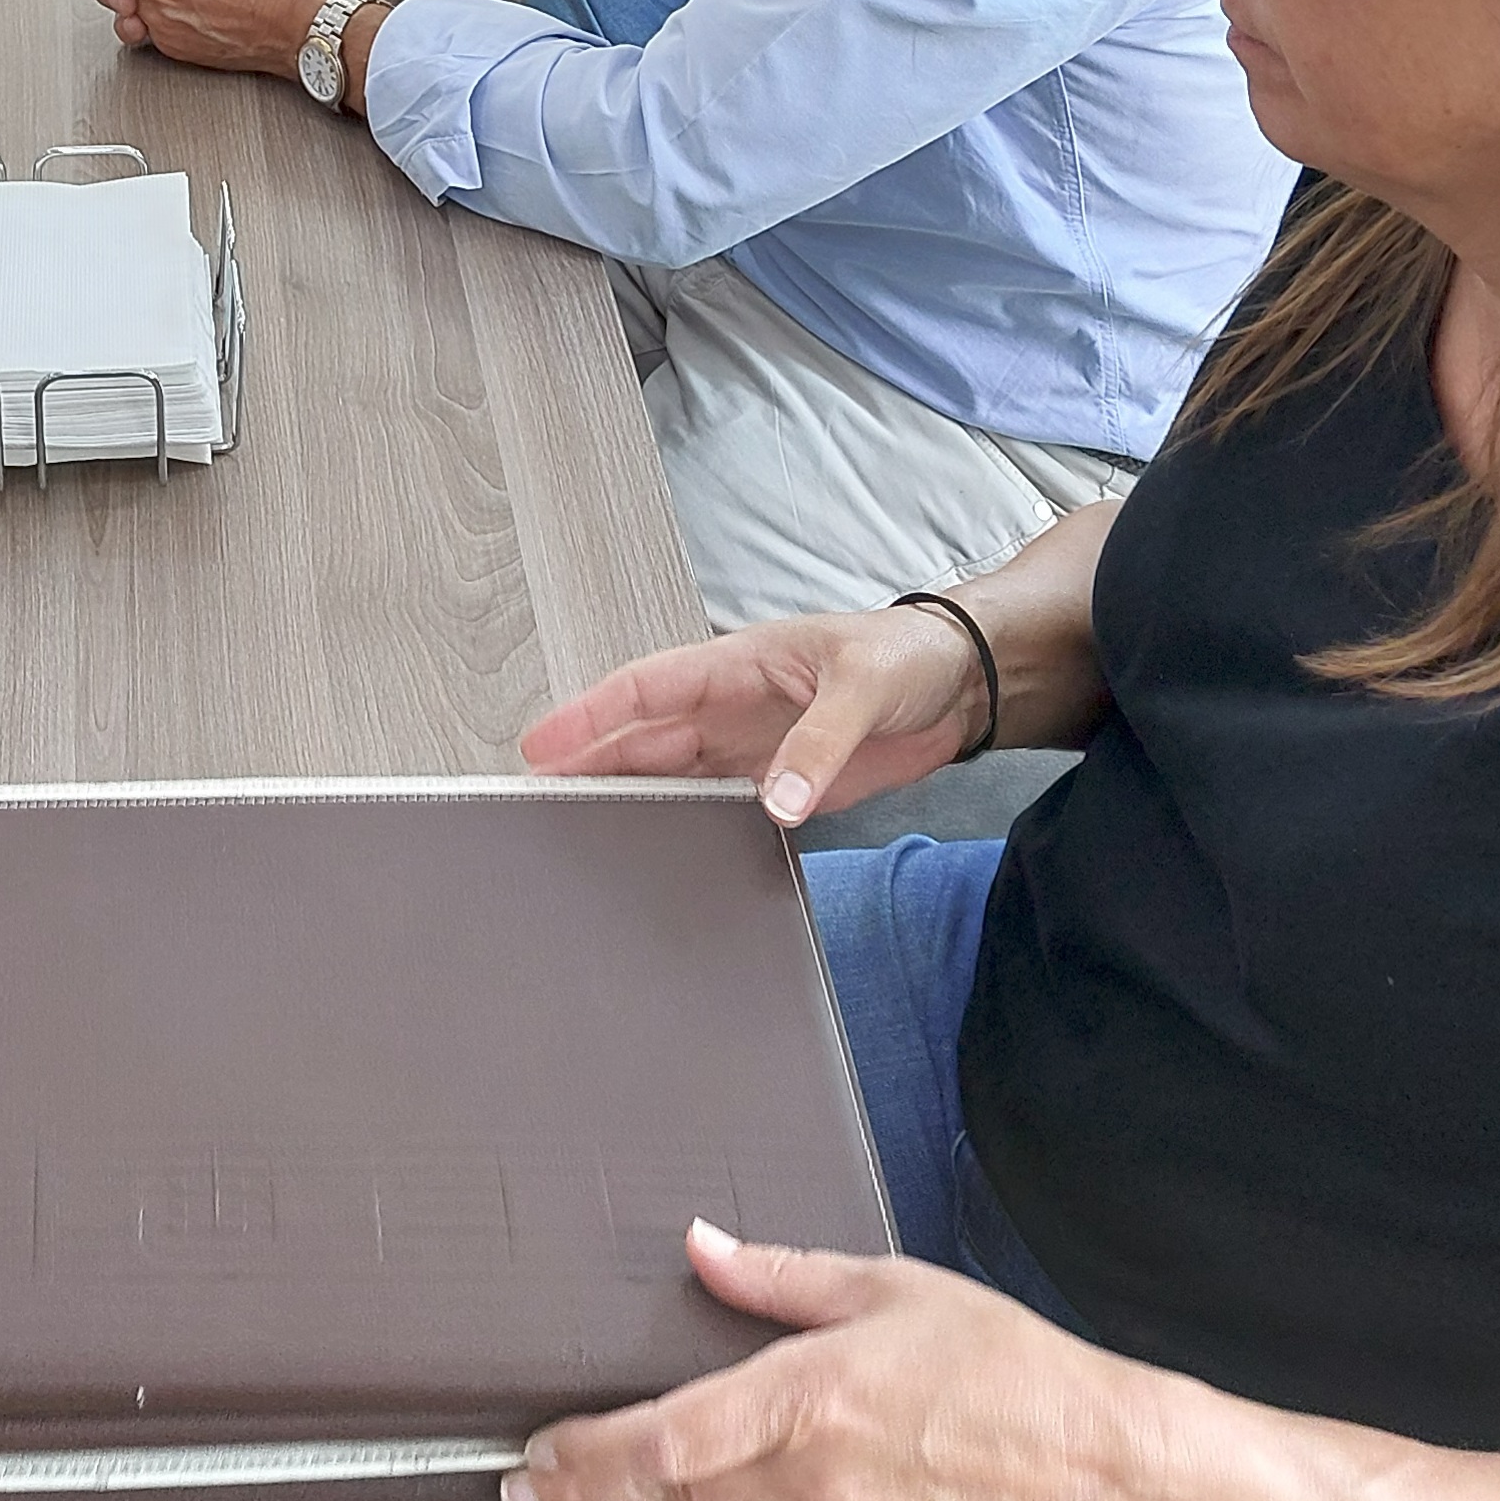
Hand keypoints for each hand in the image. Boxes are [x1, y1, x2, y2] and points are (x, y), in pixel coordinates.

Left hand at [502, 1232, 1141, 1500]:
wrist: (1093, 1460)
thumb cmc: (1001, 1365)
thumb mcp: (884, 1284)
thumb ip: (778, 1273)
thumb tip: (701, 1244)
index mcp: (809, 1398)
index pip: (668, 1441)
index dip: (589, 1452)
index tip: (540, 1447)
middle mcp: (812, 1479)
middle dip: (581, 1498)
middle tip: (521, 1490)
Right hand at [521, 604, 989, 830]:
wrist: (964, 684)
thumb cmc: (910, 655)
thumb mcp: (862, 685)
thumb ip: (817, 744)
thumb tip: (774, 799)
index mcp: (739, 663)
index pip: (646, 687)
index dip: (590, 715)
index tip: (543, 744)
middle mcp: (735, 706)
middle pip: (644, 738)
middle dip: (589, 762)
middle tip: (535, 796)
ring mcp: (755, 745)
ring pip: (672, 774)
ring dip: (629, 795)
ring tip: (578, 825)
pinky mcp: (783, 781)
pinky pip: (718, 804)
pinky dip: (685, 823)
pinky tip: (660, 845)